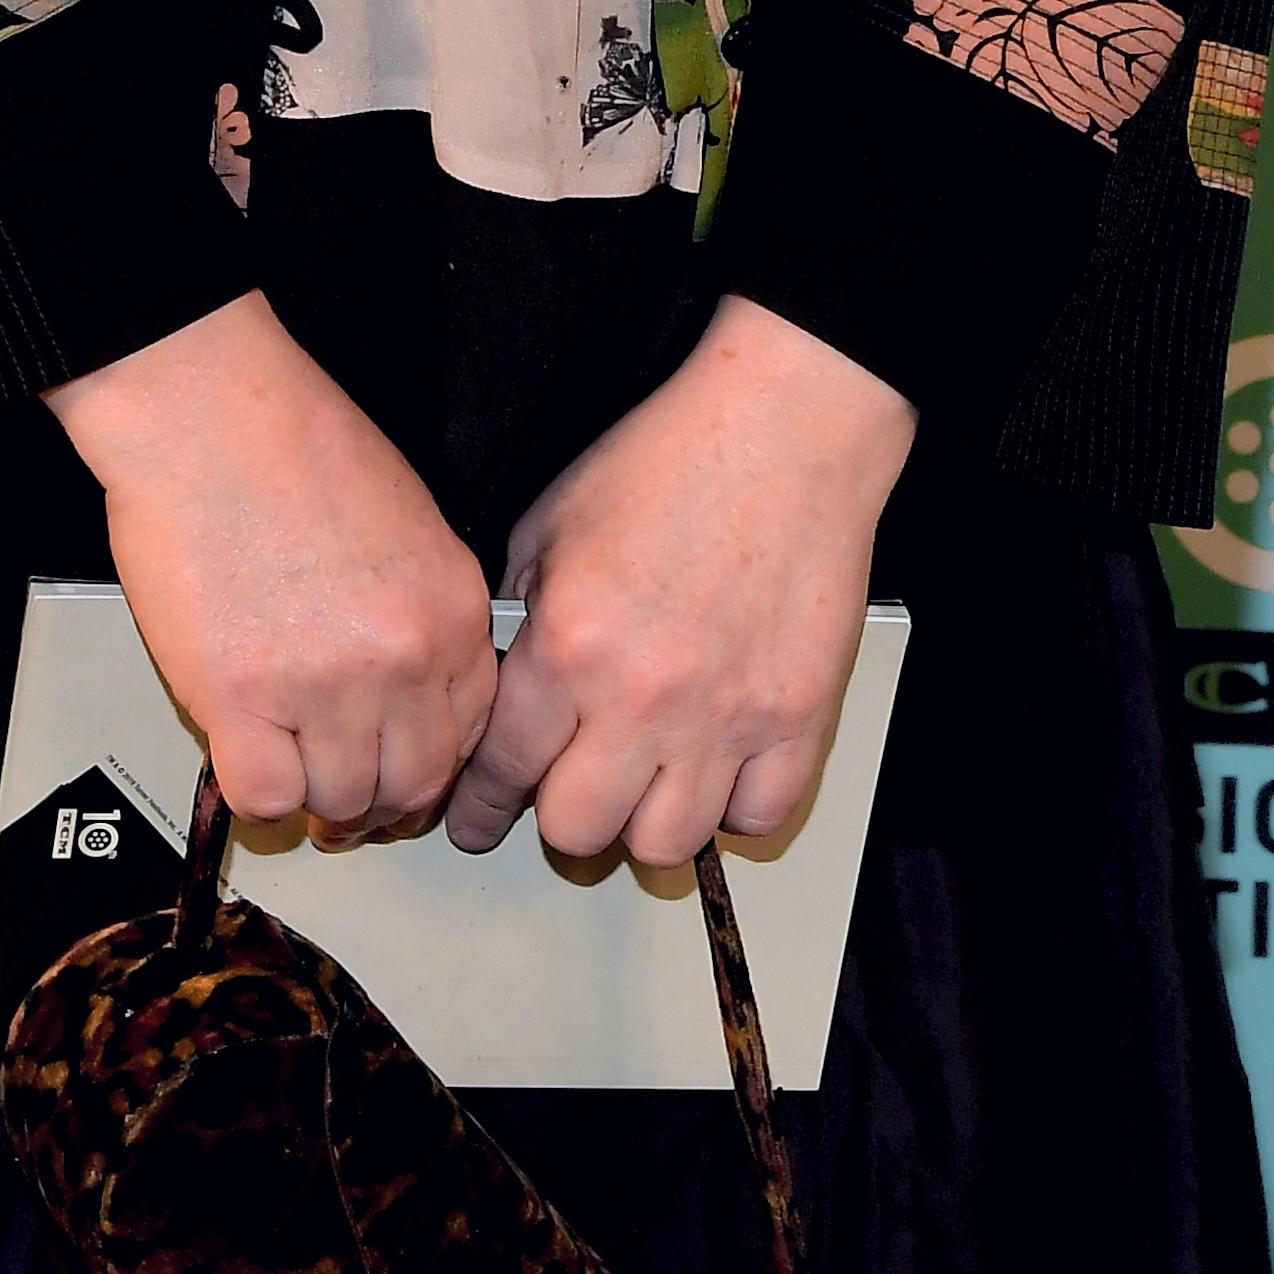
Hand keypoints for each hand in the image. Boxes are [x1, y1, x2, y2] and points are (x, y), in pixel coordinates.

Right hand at [44, 293, 498, 835]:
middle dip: (381, 806)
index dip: (429, 766)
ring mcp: (326, 686)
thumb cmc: (293, 442)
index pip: (469, 735)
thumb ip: (421, 611)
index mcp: (453, 611)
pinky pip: (266, 797)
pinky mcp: (241, 700)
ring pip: (341, 801)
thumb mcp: (409, 523)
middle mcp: (403, 658)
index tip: (402, 773)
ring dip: (317, 802)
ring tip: (292, 774)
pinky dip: (259, 795)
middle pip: (413, 785)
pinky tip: (247, 759)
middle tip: (348, 804)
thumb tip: (409, 683)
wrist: (208, 412)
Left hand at [446, 297, 916, 868]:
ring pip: (665, 845)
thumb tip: (505, 686)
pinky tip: (716, 774)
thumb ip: (520, 615)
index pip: (504, 768)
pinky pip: (758, 818)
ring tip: (643, 786)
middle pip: (577, 832)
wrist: (784, 428)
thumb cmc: (672, 459)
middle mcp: (644, 695)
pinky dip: (732, 810)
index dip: (478, 803)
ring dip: (644, 823)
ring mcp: (728, 715)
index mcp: (571, 643)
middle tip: (566, 791)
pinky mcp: (798, 717)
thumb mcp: (552, 523)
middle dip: (559, 817)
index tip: (475, 818)